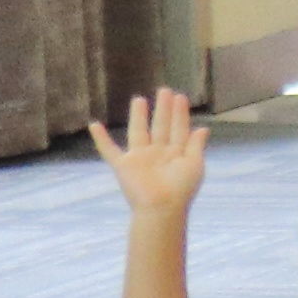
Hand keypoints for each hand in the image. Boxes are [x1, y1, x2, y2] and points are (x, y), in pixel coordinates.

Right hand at [89, 88, 206, 218]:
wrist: (162, 207)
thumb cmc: (181, 189)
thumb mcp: (194, 165)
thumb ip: (196, 146)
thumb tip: (203, 128)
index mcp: (176, 154)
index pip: (179, 128)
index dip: (180, 113)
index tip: (181, 97)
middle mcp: (158, 153)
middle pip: (161, 126)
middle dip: (163, 109)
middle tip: (165, 90)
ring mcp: (140, 158)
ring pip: (138, 131)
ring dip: (138, 116)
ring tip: (139, 99)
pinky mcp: (123, 166)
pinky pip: (109, 150)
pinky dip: (100, 138)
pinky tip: (94, 125)